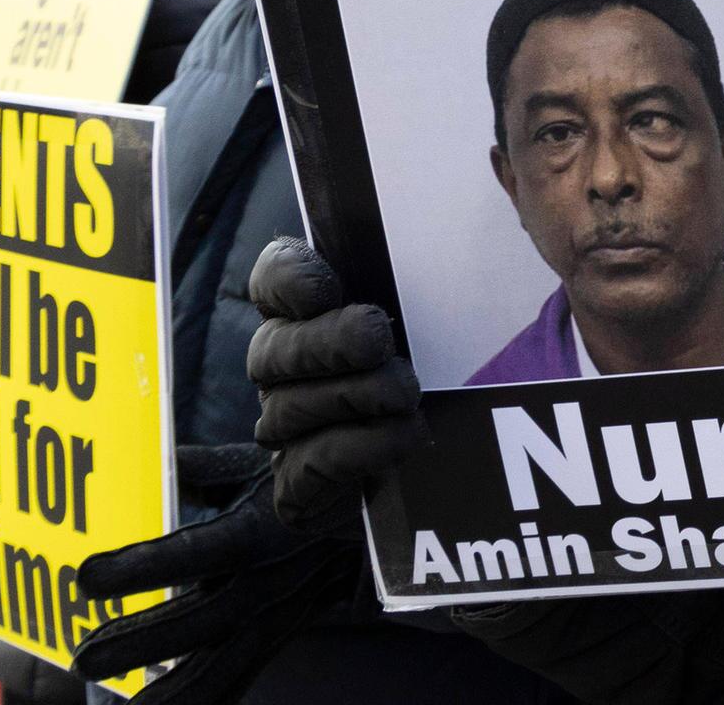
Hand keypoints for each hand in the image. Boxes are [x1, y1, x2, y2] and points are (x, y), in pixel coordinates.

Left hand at [72, 454, 361, 699]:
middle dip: (137, 643)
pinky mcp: (282, 636)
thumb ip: (208, 468)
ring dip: (170, 694)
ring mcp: (279, 617)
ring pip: (220, 671)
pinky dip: (207, 699)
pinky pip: (239, 678)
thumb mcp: (270, 463)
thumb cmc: (326, 475)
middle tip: (82, 660)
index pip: (192, 552)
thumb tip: (163, 462)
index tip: (87, 578)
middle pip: (196, 624)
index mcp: (261, 531)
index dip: (140, 568)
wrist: (398, 509)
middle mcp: (269, 583)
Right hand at [241, 238, 424, 523]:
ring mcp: (286, 429)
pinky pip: (311, 466)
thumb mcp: (438, 316)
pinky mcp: (298, 486)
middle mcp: (282, 370)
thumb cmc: (439, 369)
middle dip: (328, 342)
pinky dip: (361, 448)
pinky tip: (403, 435)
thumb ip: (425, 280)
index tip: (327, 288)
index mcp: (306, 314)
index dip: (288, 279)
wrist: (444, 467)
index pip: (273, 278)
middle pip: (272, 350)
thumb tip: (452, 236)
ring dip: (355, 396)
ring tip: (407, 395)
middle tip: (378, 340)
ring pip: (288, 409)